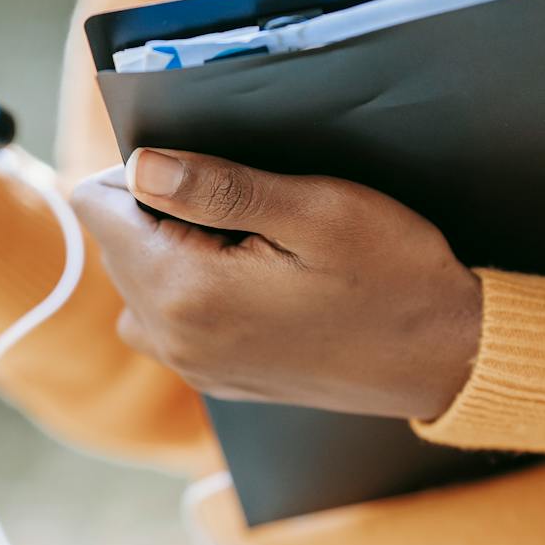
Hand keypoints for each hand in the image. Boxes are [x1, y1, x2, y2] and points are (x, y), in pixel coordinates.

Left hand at [70, 149, 482, 421]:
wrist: (446, 357)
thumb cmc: (393, 275)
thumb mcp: (313, 210)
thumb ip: (215, 187)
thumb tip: (139, 165)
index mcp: (184, 293)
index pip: (98, 207)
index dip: (141, 170)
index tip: (204, 169)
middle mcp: (173, 340)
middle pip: (114, 246)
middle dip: (159, 213)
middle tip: (246, 210)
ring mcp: (194, 367)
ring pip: (138, 284)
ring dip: (172, 253)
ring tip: (248, 245)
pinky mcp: (218, 379)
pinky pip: (170, 322)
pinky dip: (194, 291)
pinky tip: (257, 282)